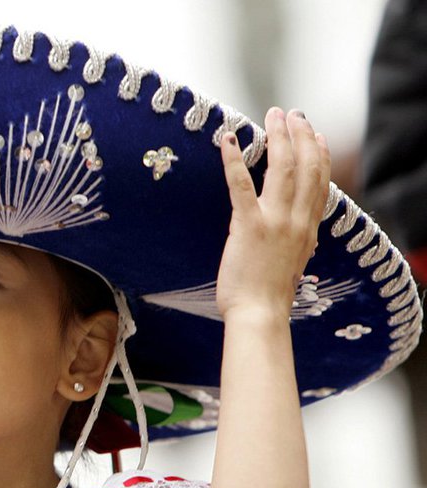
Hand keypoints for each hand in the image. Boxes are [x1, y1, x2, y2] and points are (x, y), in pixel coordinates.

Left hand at [216, 107, 330, 320]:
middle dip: (299, 135)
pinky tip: (227, 139)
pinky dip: (233, 159)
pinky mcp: (248, 226)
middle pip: (305, 167)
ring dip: (276, 137)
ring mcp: (274, 221)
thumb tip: (302, 234)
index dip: (319, 155)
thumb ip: (298, 241)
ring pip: (281, 168)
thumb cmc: (269, 294)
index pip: (320, 183)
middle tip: (291, 114)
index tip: (316, 134)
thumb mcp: (293, 262)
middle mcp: (296, 220)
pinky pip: (241, 185)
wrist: (260, 314)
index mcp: (308, 229)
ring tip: (271, 116)